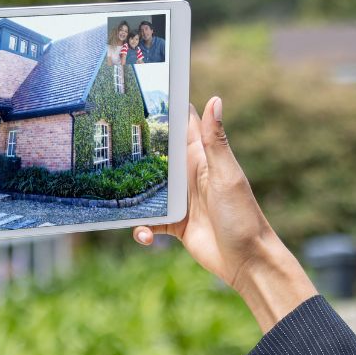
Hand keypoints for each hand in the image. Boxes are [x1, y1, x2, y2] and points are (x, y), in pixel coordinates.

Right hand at [134, 97, 316, 328]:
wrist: (247, 260)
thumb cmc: (242, 215)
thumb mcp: (226, 176)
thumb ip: (216, 141)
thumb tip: (214, 99)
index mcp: (201, 158)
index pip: (183, 125)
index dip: (166, 109)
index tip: (142, 93)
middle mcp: (188, 176)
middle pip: (156, 156)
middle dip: (136, 151)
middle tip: (108, 147)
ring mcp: (180, 200)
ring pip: (146, 189)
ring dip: (133, 195)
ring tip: (119, 201)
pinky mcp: (174, 224)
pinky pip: (148, 221)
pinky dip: (141, 228)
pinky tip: (146, 236)